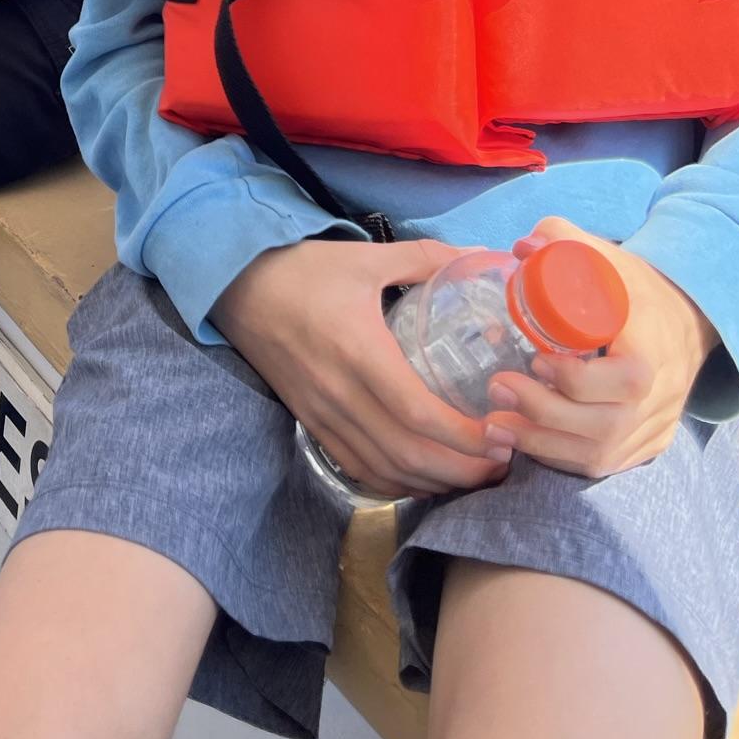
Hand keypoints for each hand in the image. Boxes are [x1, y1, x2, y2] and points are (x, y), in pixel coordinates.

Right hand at [214, 236, 510, 500]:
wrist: (235, 286)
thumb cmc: (301, 270)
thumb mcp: (364, 257)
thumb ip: (423, 258)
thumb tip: (477, 255)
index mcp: (358, 350)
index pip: (416, 412)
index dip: (464, 436)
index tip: (503, 435)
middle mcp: (340, 393)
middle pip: (408, 454)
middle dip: (462, 470)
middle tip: (504, 462)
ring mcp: (322, 414)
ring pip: (385, 470)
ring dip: (435, 483)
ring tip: (475, 473)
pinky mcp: (310, 423)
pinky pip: (359, 469)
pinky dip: (397, 484)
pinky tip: (423, 477)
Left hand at [482, 216, 717, 478]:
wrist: (685, 319)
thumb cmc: (633, 286)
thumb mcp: (602, 254)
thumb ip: (561, 240)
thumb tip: (521, 248)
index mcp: (653, 350)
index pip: (624, 381)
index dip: (575, 381)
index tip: (533, 359)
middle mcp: (660, 397)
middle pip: (604, 426)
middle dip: (543, 414)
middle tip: (496, 389)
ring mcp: (654, 426)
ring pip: (599, 455)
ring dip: (541, 445)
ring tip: (494, 425)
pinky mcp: (646, 445)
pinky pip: (601, 464)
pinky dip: (559, 458)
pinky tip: (523, 442)